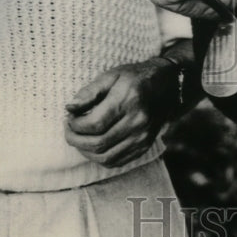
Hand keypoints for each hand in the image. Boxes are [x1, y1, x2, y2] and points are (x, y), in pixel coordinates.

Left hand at [64, 57, 178, 167]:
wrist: (167, 85)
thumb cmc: (135, 77)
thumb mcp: (112, 75)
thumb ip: (89, 92)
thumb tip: (69, 108)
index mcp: (128, 100)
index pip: (94, 124)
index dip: (75, 125)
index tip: (70, 118)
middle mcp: (138, 121)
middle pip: (98, 143)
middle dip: (76, 140)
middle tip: (69, 131)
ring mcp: (143, 137)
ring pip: (106, 157)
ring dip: (86, 152)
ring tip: (80, 139)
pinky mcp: (144, 146)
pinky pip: (117, 161)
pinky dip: (101, 157)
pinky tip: (95, 146)